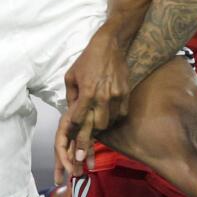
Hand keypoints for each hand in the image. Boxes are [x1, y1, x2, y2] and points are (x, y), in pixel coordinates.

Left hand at [55, 31, 129, 181]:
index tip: (70, 146)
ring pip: (109, 121)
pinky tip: (109, 116)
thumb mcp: (71, 76)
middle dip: (88, 137)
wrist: (109, 45)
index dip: (73, 133)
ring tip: (96, 127)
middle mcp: (102, 96)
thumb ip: (71, 96)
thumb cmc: (87, 60)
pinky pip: (121, 113)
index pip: (79, 120)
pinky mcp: (126, 93)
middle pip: (96, 126)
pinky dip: (114, 117)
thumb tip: (71, 111)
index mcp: (87, 92)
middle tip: (83, 151)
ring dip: (102, 126)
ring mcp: (116, 95)